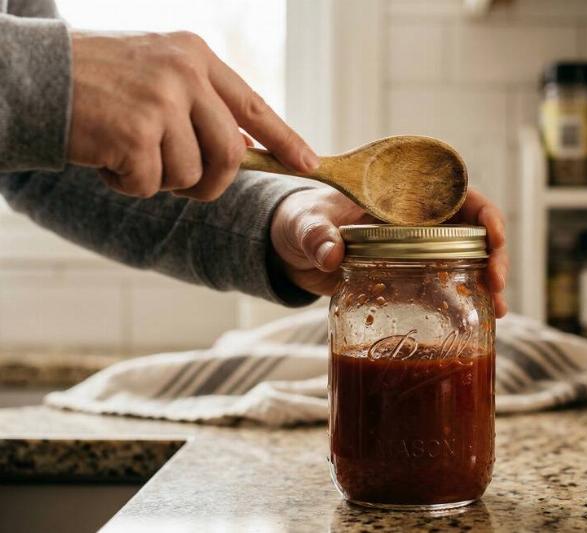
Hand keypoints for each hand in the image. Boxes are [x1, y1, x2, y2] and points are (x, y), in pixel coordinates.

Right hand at [68, 31, 317, 200]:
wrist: (31, 75)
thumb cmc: (96, 80)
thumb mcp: (157, 73)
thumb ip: (201, 105)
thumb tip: (242, 148)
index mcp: (195, 56)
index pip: (254, 107)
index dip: (285, 140)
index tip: (309, 164)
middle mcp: (184, 73)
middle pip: (229, 155)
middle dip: (209, 182)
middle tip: (182, 182)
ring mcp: (161, 101)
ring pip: (189, 175)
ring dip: (158, 180)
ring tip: (126, 153)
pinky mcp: (134, 132)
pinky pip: (149, 185)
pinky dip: (125, 184)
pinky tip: (104, 157)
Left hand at [270, 187, 508, 316]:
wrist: (291, 249)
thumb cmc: (299, 222)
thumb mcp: (303, 224)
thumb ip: (315, 234)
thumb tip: (331, 254)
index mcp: (398, 192)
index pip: (453, 191)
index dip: (481, 210)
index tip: (493, 234)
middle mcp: (416, 217)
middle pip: (472, 228)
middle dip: (494, 253)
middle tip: (498, 284)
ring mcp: (416, 247)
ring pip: (467, 257)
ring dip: (487, 280)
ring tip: (497, 308)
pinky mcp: (410, 274)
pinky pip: (446, 282)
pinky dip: (465, 298)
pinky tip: (480, 319)